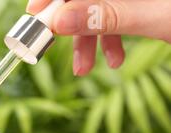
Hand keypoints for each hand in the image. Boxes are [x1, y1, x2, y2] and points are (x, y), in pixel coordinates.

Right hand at [27, 0, 170, 75]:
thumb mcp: (155, 16)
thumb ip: (107, 14)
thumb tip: (60, 19)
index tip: (34, 14)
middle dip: (70, 24)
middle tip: (52, 50)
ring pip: (99, 9)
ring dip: (88, 40)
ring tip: (87, 69)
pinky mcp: (143, 5)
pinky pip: (116, 18)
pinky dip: (109, 40)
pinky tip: (113, 61)